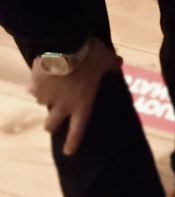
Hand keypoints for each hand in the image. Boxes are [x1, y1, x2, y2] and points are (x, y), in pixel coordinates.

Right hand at [29, 38, 122, 155]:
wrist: (64, 45)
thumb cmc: (89, 57)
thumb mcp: (106, 59)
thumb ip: (112, 64)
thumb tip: (118, 64)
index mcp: (82, 103)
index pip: (77, 130)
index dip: (72, 142)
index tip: (69, 151)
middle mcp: (62, 105)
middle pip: (51, 125)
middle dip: (51, 125)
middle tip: (54, 120)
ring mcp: (47, 97)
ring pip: (41, 105)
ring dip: (44, 100)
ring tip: (47, 93)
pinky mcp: (36, 85)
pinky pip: (33, 88)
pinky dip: (36, 84)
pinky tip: (38, 78)